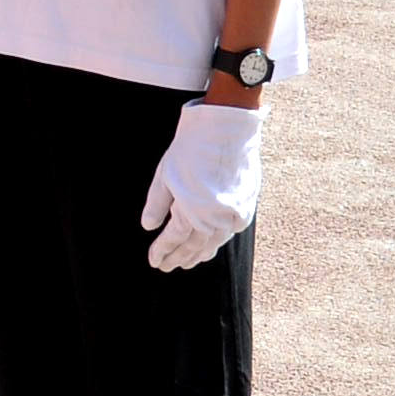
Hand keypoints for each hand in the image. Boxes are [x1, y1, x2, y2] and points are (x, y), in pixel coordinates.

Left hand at [141, 99, 263, 273]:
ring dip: (198, 254)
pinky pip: (228, 232)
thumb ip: (157, 204)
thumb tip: (149, 227)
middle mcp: (214, 217)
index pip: (174, 238)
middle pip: (193, 246)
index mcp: (191, 210)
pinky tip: (210, 246)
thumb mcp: (165, 174)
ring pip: (213, 243)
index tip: (154, 261)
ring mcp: (233, 213)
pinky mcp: (246, 206)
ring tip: (187, 263)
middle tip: (167, 267)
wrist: (227, 128)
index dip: (162, 251)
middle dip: (178, 257)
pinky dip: (217, 242)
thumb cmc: (192, 147)